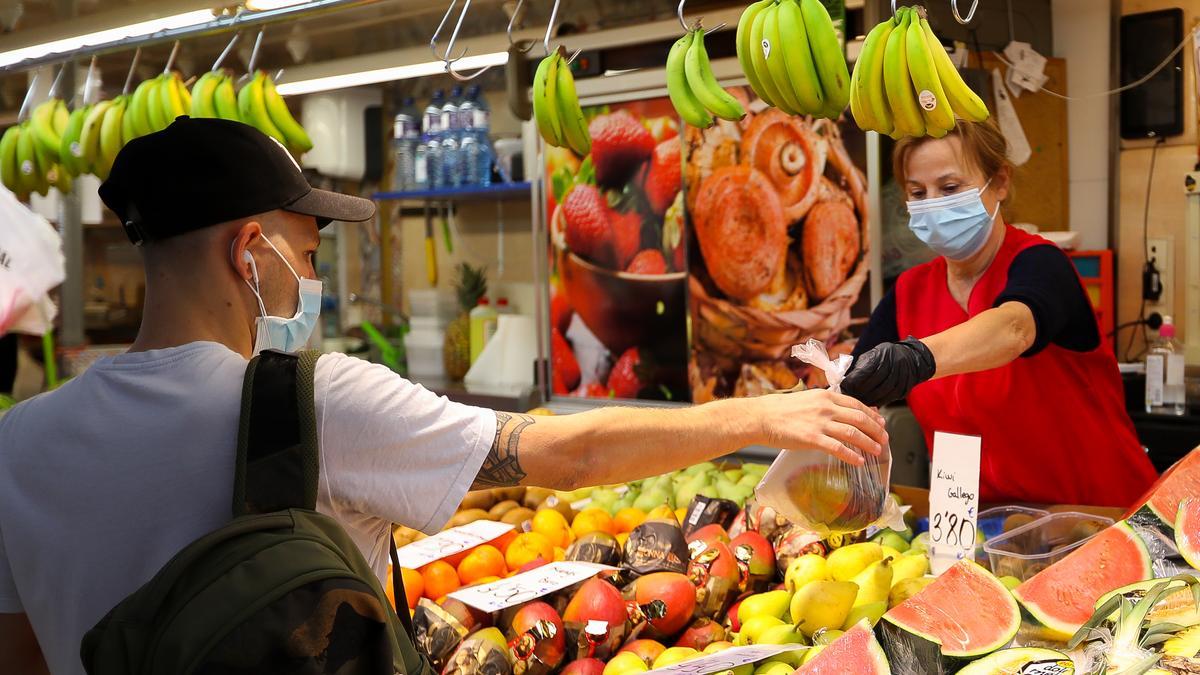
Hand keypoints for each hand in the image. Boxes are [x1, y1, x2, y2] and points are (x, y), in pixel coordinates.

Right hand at [748, 389, 887, 465]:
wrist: (761, 417)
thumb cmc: (780, 410)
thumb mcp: (807, 399)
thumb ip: (825, 405)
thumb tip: (842, 412)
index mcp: (826, 397)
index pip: (856, 405)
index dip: (872, 415)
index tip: (881, 422)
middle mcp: (826, 408)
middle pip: (859, 419)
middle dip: (876, 430)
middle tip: (884, 439)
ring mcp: (820, 423)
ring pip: (853, 433)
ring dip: (869, 443)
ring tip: (877, 451)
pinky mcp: (812, 438)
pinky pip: (838, 448)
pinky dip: (852, 456)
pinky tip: (859, 461)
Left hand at [841, 337, 936, 406]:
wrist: (912, 358)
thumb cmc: (886, 356)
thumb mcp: (872, 355)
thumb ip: (860, 368)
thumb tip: (845, 382)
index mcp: (881, 357)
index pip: (863, 373)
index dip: (851, 382)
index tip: (842, 386)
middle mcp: (892, 368)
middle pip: (870, 386)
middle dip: (856, 392)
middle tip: (846, 397)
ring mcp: (899, 381)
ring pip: (878, 395)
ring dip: (865, 400)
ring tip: (855, 401)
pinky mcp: (903, 391)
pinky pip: (886, 400)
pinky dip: (875, 402)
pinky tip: (868, 402)